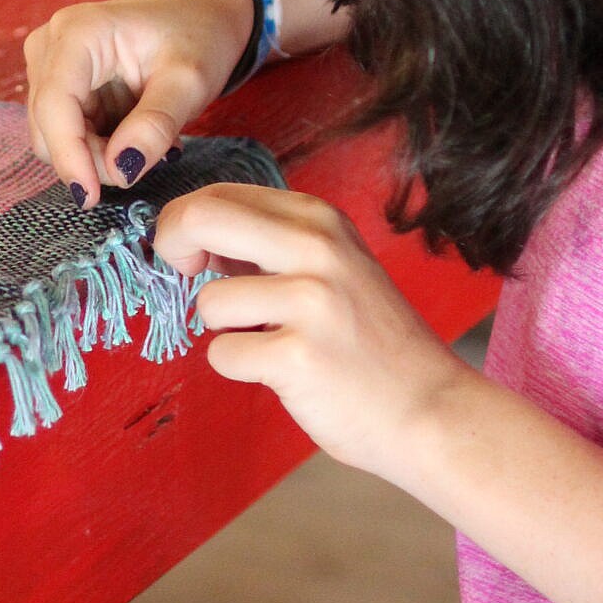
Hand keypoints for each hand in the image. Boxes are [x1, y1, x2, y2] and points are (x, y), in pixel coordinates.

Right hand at [24, 0, 254, 203]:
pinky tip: (133, 137)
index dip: (68, 155)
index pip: (54, 104)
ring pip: (52, 135)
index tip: (91, 197)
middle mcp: (51, 43)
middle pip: (48, 125)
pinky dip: (97, 147)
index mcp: (79, 31)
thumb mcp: (190, 82)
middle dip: (90, 158)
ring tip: (147, 143)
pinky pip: (64, 133)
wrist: (201, 18)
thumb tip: (121, 170)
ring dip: (96, 155)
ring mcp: (50, 63)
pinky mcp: (58, 83)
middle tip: (146, 161)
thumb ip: (155, 125)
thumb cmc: (199, 38)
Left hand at [154, 182, 472, 490]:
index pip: (219, 193)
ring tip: (268, 340)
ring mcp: (311, 302)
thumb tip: (192, 233)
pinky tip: (281, 371)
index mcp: (320, 219)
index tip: (194, 254)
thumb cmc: (370, 342)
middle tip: (185, 275)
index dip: (186, 223)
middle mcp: (318, 249)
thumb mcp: (332, 266)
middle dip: (173, 246)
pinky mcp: (298, 357)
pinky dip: (240, 368)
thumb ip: (269, 242)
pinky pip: (223, 355)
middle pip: (201, 218)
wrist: (429, 408)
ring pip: (209, 301)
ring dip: (223, 328)